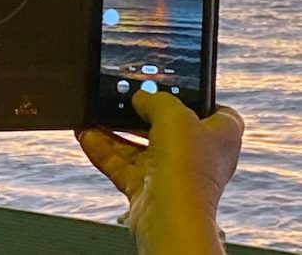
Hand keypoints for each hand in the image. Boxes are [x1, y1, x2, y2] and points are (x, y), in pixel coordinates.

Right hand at [78, 91, 243, 254]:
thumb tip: (141, 97)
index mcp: (219, 135)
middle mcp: (196, 155)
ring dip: (113, 131)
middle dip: (138, 114)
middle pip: (165, 127)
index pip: (213, 110)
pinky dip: (102, 150)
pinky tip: (86, 134)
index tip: (172, 89)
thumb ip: (155, 99)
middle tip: (119, 100)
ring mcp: (169, 173)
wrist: (169, 216)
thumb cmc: (187, 168)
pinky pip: (120, 165)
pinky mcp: (146, 188)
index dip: (195, 98)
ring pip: (138, 146)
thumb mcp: (173, 113)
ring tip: (93, 116)